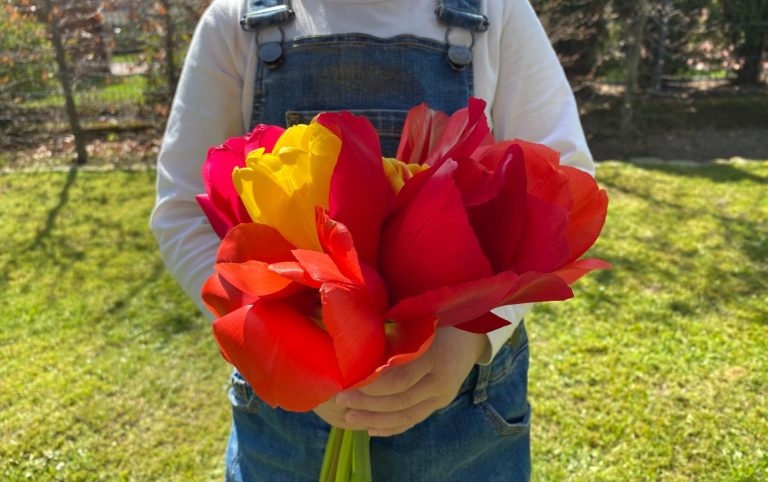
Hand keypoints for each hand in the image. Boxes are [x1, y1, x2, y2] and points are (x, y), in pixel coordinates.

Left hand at [330, 327, 488, 436]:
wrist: (470, 334)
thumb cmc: (434, 321)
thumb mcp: (415, 322)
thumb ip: (391, 336)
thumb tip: (353, 345)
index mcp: (435, 356)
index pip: (400, 379)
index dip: (373, 386)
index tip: (348, 383)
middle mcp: (441, 380)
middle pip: (400, 401)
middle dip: (367, 404)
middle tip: (341, 401)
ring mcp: (443, 396)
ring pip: (407, 416)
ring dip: (375, 420)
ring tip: (349, 419)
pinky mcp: (440, 403)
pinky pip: (415, 421)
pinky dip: (392, 428)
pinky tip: (371, 430)